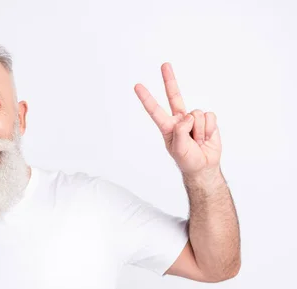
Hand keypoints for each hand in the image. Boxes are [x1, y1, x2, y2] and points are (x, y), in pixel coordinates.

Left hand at [134, 62, 221, 176]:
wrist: (204, 166)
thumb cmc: (187, 159)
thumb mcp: (178, 149)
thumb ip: (180, 132)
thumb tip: (188, 115)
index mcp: (168, 127)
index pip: (155, 110)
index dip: (147, 98)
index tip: (137, 86)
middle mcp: (179, 119)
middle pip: (174, 96)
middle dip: (170, 80)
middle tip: (164, 64)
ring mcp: (193, 119)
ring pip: (196, 114)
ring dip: (199, 130)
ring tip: (197, 141)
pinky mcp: (207, 120)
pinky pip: (209, 117)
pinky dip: (209, 129)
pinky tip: (206, 137)